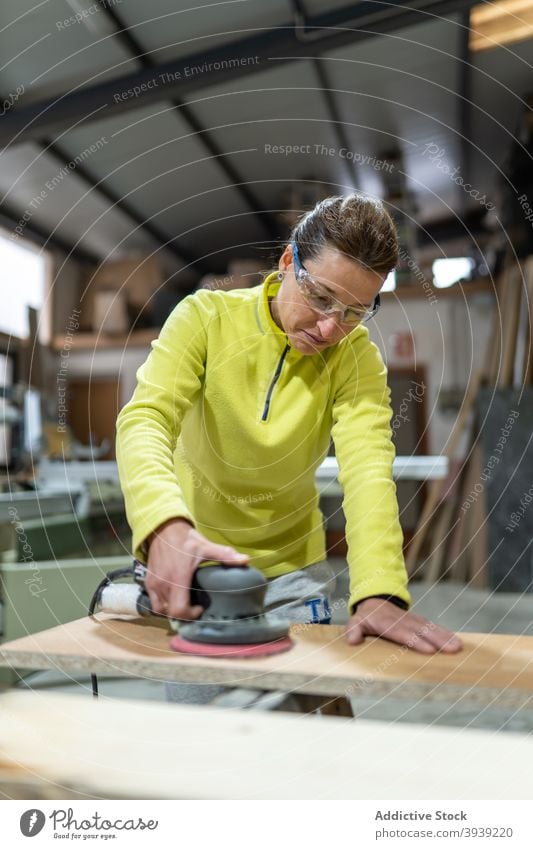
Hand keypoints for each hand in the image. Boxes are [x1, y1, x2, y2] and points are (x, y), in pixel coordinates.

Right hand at [146, 518, 248, 619]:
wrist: (162, 528)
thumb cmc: (185, 539)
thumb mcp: (206, 546)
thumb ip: (225, 556)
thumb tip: (246, 560)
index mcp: (178, 578)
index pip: (179, 610)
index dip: (190, 615)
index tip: (199, 608)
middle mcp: (163, 584)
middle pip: (171, 613)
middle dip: (184, 614)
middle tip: (194, 607)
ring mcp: (154, 584)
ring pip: (161, 609)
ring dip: (173, 610)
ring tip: (185, 602)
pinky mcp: (148, 582)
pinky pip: (154, 602)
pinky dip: (163, 604)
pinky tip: (174, 597)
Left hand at [345, 598, 461, 653]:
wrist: (376, 601)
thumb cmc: (366, 617)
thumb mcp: (355, 621)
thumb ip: (353, 630)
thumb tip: (352, 640)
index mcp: (387, 622)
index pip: (402, 633)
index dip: (415, 641)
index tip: (429, 650)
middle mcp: (403, 620)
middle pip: (421, 630)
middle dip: (437, 640)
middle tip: (452, 649)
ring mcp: (413, 620)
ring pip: (430, 628)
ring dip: (445, 637)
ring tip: (458, 647)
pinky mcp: (419, 622)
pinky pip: (433, 628)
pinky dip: (445, 634)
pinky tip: (457, 643)